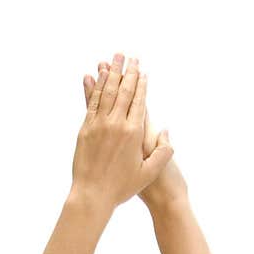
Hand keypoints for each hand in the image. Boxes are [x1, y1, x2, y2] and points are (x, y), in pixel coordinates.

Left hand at [71, 52, 173, 211]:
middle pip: (123, 91)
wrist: (92, 195)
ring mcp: (99, 125)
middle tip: (130, 57)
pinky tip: (95, 76)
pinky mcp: (85, 129)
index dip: (141, 84)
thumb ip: (163, 154)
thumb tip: (167, 133)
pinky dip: (94, 87)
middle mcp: (116, 124)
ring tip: (114, 59)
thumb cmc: (121, 188)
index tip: (142, 72)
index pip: (139, 101)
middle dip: (128, 72)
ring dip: (111, 73)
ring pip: (106, 92)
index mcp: (134, 133)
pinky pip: (91, 103)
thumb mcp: (148, 174)